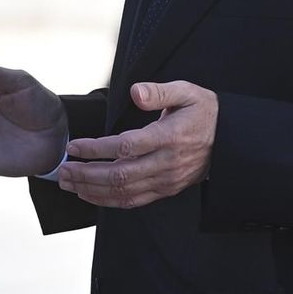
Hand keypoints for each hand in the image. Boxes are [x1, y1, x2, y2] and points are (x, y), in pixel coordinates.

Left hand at [58, 81, 216, 208]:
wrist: (230, 140)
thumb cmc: (204, 113)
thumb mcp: (186, 92)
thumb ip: (159, 92)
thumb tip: (135, 92)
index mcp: (169, 138)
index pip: (126, 147)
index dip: (96, 149)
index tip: (75, 146)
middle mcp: (166, 163)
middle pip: (119, 176)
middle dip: (86, 175)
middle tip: (63, 170)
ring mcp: (166, 180)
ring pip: (123, 193)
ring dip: (92, 190)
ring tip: (69, 183)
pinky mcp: (166, 190)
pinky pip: (133, 201)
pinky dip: (108, 201)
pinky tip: (91, 194)